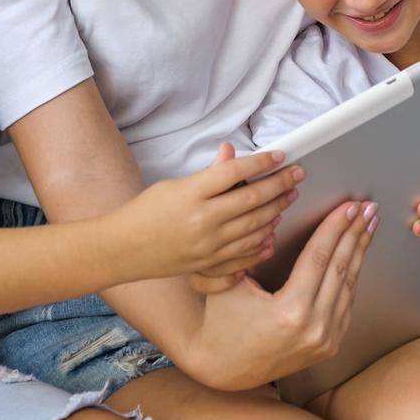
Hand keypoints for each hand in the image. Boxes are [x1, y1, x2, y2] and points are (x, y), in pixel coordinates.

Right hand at [116, 143, 300, 281]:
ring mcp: (208, 246)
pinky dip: (263, 242)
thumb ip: (208, 173)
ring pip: (255, 227)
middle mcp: (202, 220)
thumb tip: (232, 153)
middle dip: (280, 185)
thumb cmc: (146, 212)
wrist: (122, 250)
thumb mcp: (174, 185)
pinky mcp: (209, 265)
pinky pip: (245, 255)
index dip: (262, 163)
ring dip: (277, 211)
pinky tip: (273, 231)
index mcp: (192, 194)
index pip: (235, 172)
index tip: (281, 155)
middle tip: (297, 175)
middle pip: (252, 200)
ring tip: (289, 197)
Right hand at [184, 199, 377, 390]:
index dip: (335, 228)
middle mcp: (314, 328)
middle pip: (340, 268)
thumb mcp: (228, 284)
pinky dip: (352, 275)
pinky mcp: (329, 345)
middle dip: (356, 233)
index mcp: (289, 312)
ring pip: (349, 285)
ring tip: (368, 225)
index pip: (319, 257)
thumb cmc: (222, 324)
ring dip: (360, 251)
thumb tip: (270, 219)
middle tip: (367, 208)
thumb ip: (249, 250)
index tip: (348, 206)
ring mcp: (325, 340)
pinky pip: (346, 303)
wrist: (226, 369)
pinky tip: (356, 255)